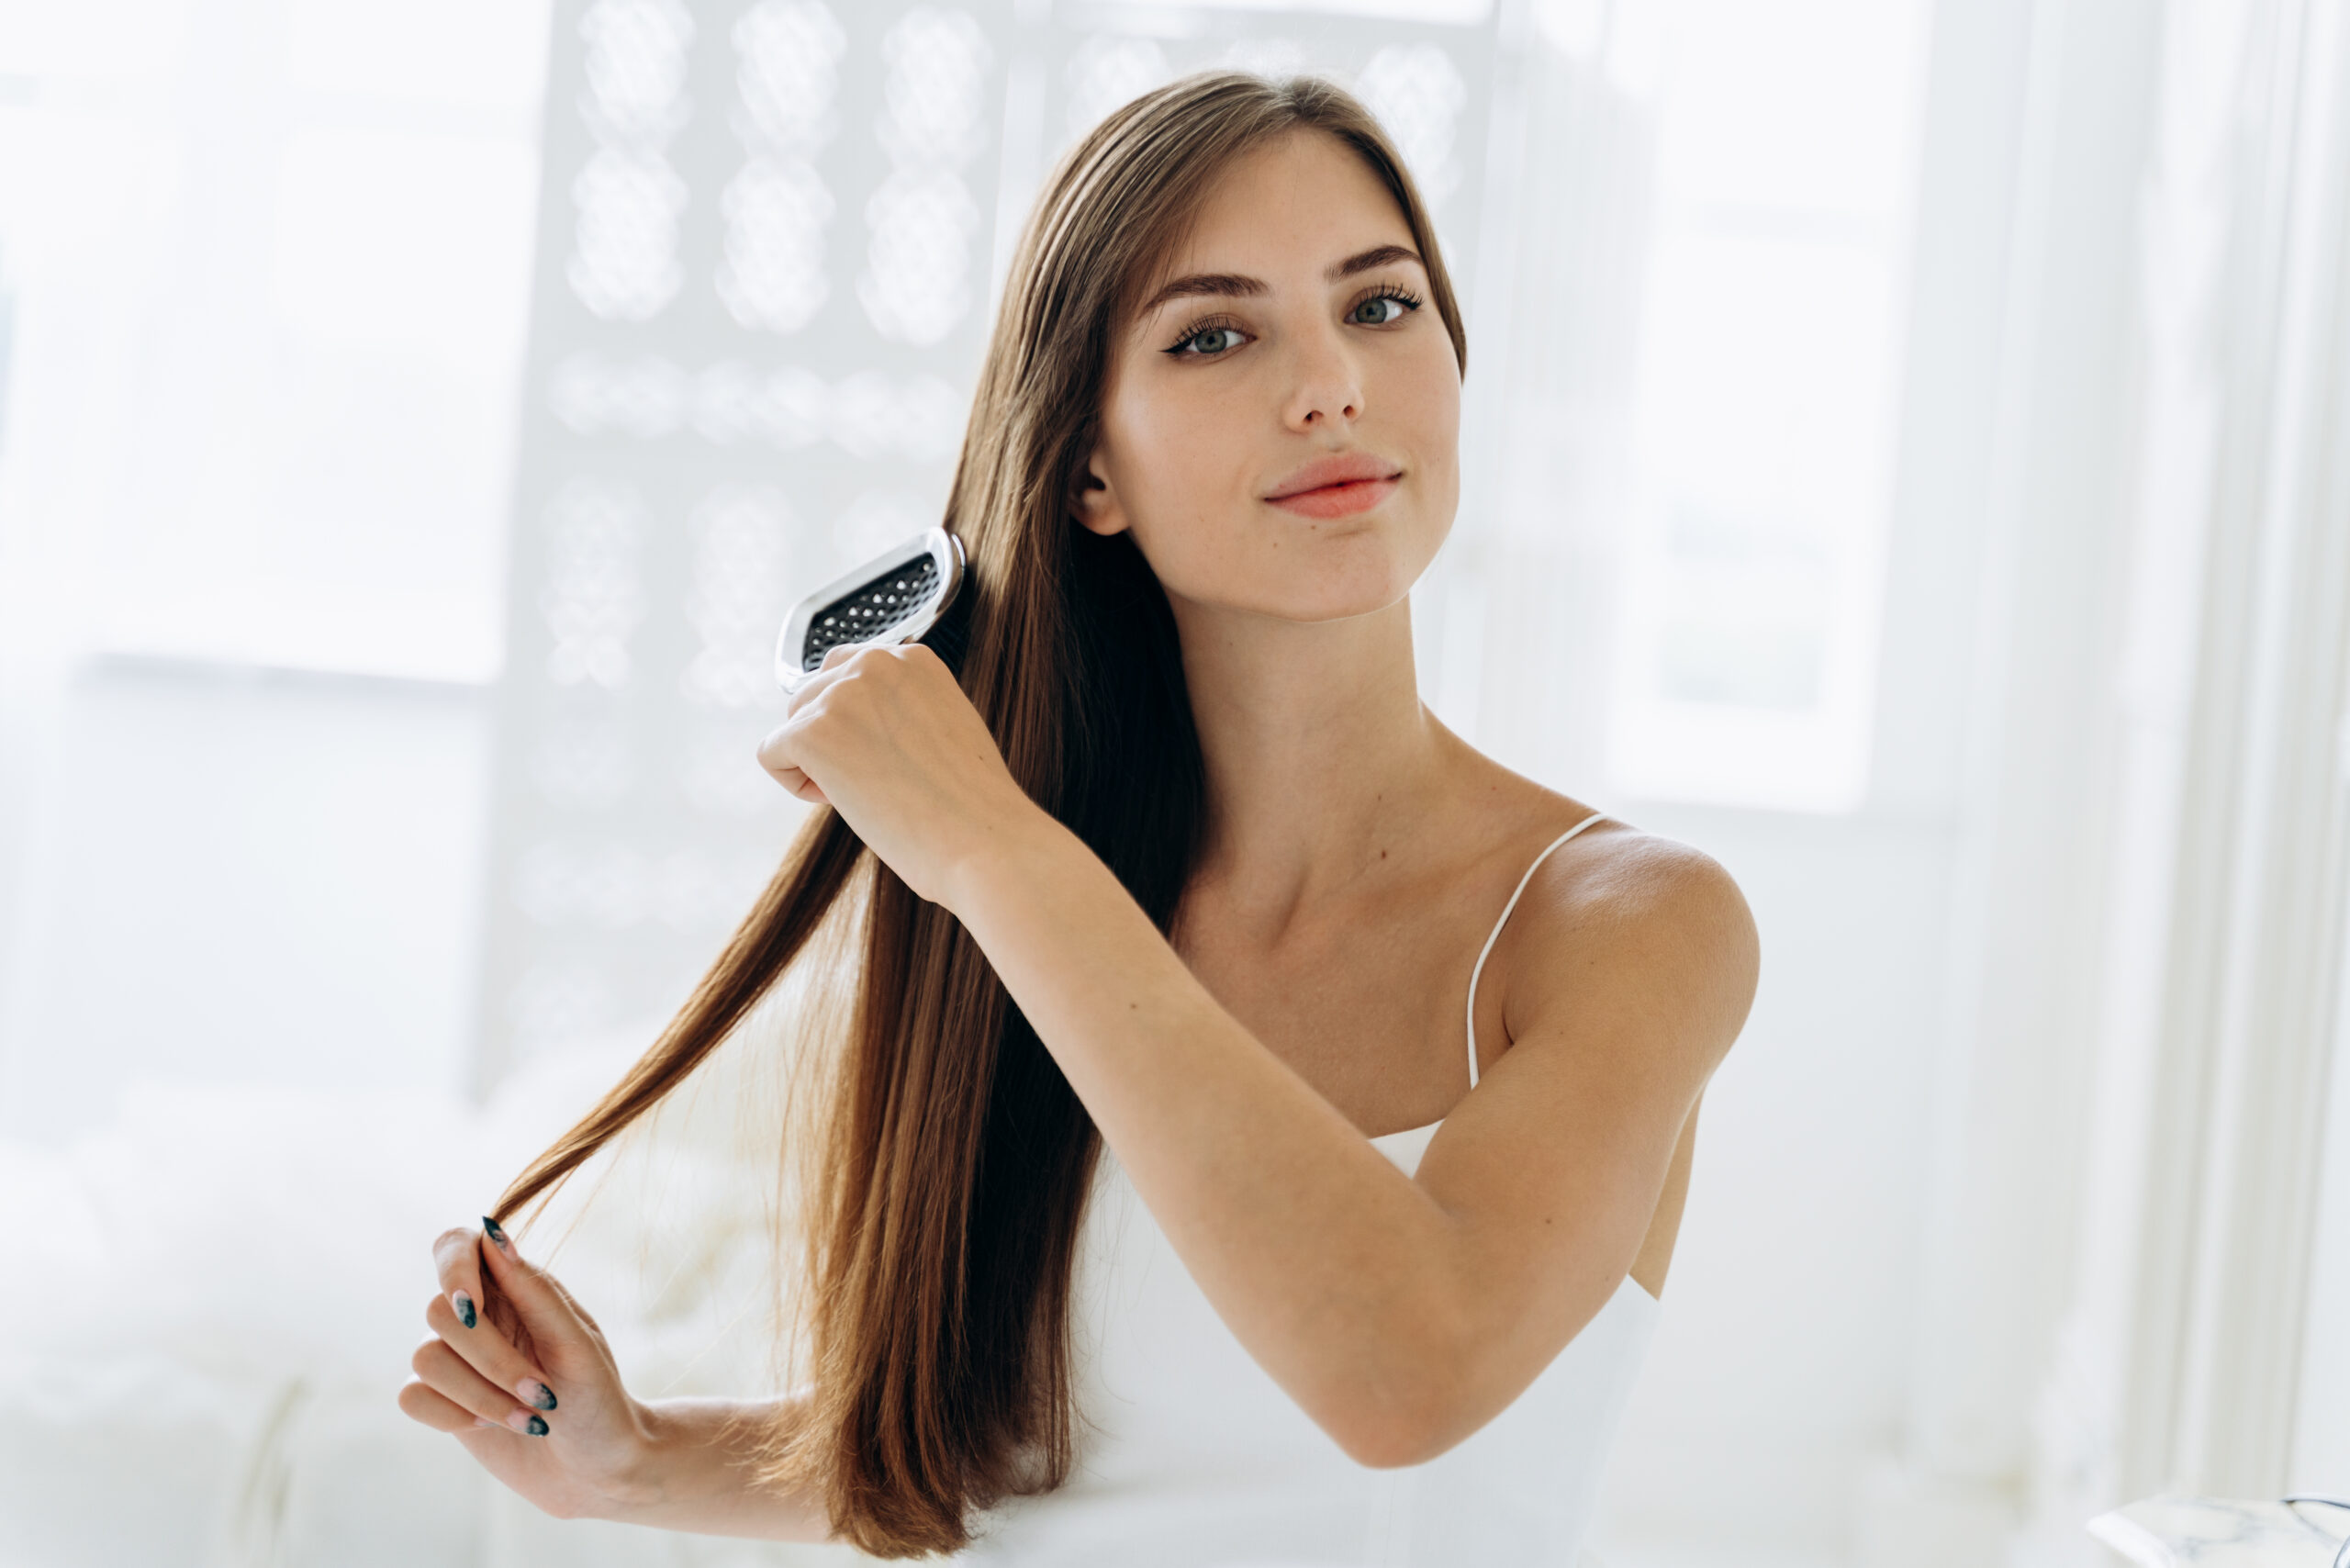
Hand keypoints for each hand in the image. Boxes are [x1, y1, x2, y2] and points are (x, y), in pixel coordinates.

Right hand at [397, 1219, 652, 1521]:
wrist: (596, 1469)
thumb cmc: (598, 1399)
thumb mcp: (577, 1344)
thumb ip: (534, 1290)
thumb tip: (492, 1233)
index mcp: (515, 1285)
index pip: (456, 1244)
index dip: (451, 1268)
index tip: (473, 1308)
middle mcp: (480, 1315)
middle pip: (439, 1310)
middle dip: (489, 1359)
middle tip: (541, 1391)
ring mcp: (456, 1358)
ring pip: (424, 1356)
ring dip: (480, 1395)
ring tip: (528, 1415)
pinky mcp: (441, 1400)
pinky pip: (412, 1396)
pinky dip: (453, 1416)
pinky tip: (492, 1426)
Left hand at [755, 643, 1053, 907]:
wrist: (986, 844)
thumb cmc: (973, 806)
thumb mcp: (947, 730)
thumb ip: (903, 709)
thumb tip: (856, 723)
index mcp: (914, 658)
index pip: (850, 674)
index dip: (862, 725)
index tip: (897, 760)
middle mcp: (876, 662)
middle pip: (813, 694)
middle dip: (834, 741)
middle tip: (882, 782)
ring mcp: (841, 693)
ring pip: (792, 724)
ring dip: (818, 763)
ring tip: (870, 794)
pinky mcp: (811, 732)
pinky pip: (771, 754)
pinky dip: (798, 785)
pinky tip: (846, 803)